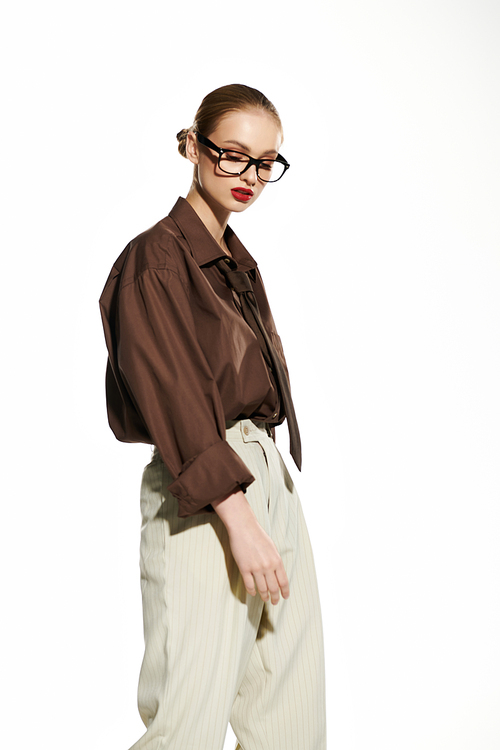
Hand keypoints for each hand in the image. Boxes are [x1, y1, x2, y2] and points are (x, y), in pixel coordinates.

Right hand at [213, 490, 289, 604]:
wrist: (244, 527)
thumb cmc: (258, 536)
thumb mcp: (272, 548)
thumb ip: (275, 561)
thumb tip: (276, 574)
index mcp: (277, 560)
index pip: (283, 581)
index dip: (284, 591)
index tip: (284, 597)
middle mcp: (268, 566)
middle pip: (273, 588)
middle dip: (275, 597)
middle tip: (274, 602)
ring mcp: (256, 568)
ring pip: (262, 588)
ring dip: (264, 596)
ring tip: (264, 599)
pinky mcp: (244, 568)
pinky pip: (249, 585)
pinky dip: (251, 591)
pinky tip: (252, 593)